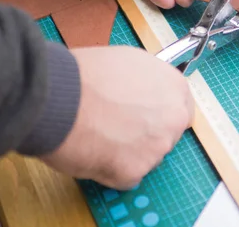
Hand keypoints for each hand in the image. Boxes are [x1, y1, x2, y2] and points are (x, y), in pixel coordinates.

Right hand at [39, 46, 194, 189]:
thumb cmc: (84, 75)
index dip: (159, 114)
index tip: (146, 118)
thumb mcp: (129, 63)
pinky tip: (93, 151)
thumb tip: (143, 95)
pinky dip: (111, 169)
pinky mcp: (137, 171)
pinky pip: (126, 176)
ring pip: (148, 157)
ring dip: (129, 153)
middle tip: (118, 129)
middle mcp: (173, 117)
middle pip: (167, 135)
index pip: (180, 109)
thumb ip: (147, 83)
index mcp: (174, 87)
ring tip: (99, 136)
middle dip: (147, 136)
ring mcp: (158, 147)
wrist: (59, 97)